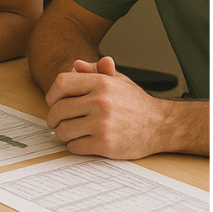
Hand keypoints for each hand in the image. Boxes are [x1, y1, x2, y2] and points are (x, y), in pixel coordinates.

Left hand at [47, 55, 166, 158]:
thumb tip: (76, 65)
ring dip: (63, 134)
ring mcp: (102, 124)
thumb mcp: (119, 81)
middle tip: (57, 122)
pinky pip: (74, 146)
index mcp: (102, 83)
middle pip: (59, 109)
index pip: (62, 83)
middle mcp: (100, 101)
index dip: (52, 94)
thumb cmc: (137, 104)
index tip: (53, 103)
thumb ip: (96, 72)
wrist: (160, 125)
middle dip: (54, 118)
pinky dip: (74, 146)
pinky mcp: (104, 143)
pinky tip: (82, 142)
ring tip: (72, 132)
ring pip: (64, 130)